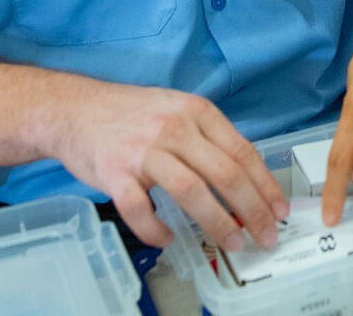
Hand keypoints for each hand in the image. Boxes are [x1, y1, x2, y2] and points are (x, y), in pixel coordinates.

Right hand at [45, 83, 285, 251]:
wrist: (74, 109)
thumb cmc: (131, 114)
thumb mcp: (177, 110)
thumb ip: (207, 138)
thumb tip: (244, 180)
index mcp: (195, 112)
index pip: (242, 151)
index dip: (265, 185)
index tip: (279, 210)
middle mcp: (173, 128)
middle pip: (225, 173)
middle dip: (252, 210)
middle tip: (264, 236)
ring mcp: (143, 151)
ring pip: (191, 191)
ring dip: (217, 222)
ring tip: (231, 242)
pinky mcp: (114, 172)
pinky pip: (140, 209)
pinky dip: (156, 229)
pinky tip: (167, 238)